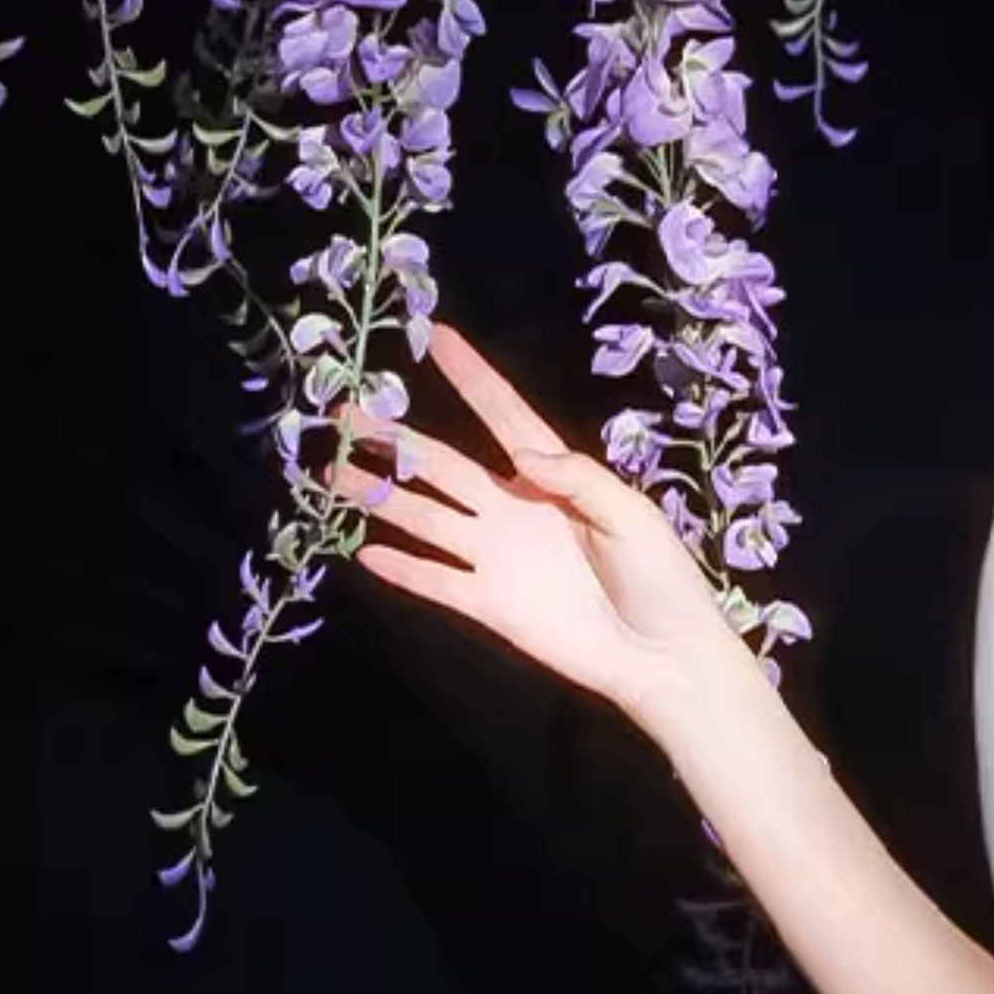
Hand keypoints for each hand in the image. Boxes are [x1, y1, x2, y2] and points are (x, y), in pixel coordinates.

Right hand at [324, 322, 743, 735]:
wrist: (661, 657)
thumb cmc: (661, 580)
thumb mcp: (632, 515)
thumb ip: (579, 479)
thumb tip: (522, 452)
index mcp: (554, 477)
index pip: (503, 415)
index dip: (471, 377)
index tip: (438, 336)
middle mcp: (513, 508)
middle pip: (441, 464)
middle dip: (393, 439)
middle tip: (344, 414)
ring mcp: (496, 556)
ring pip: (424, 517)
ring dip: (379, 497)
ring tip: (331, 475)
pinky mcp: (489, 604)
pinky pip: (435, 581)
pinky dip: (401, 568)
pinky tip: (364, 551)